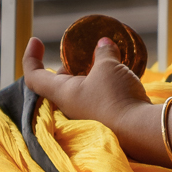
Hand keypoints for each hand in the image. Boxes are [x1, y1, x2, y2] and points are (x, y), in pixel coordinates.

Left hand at [21, 35, 150, 135]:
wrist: (140, 130)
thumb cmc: (116, 97)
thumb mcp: (108, 67)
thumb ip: (103, 52)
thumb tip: (103, 43)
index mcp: (62, 93)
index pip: (34, 77)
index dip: (30, 57)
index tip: (35, 40)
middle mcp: (70, 107)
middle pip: (58, 83)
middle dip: (67, 65)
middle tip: (80, 52)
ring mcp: (87, 115)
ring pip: (79, 91)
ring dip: (86, 75)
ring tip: (102, 61)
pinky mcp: (104, 120)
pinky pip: (96, 98)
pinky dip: (101, 85)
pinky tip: (117, 76)